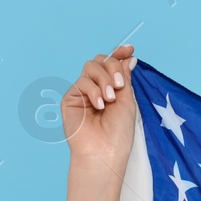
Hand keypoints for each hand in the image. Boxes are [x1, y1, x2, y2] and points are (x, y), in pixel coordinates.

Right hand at [61, 43, 139, 164]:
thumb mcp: (128, 100)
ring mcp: (83, 92)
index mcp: (113, 89)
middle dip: (112, 67)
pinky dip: (94, 90)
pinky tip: (100, 105)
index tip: (129, 49)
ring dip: (104, 79)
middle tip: (120, 85)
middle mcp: (97, 88)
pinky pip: (82, 82)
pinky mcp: (71, 98)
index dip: (120, 54)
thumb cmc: (119, 131)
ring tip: (111, 98)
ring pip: (91, 67)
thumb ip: (125, 78)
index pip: (113, 65)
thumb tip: (129, 56)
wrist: (104, 151)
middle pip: (101, 61)